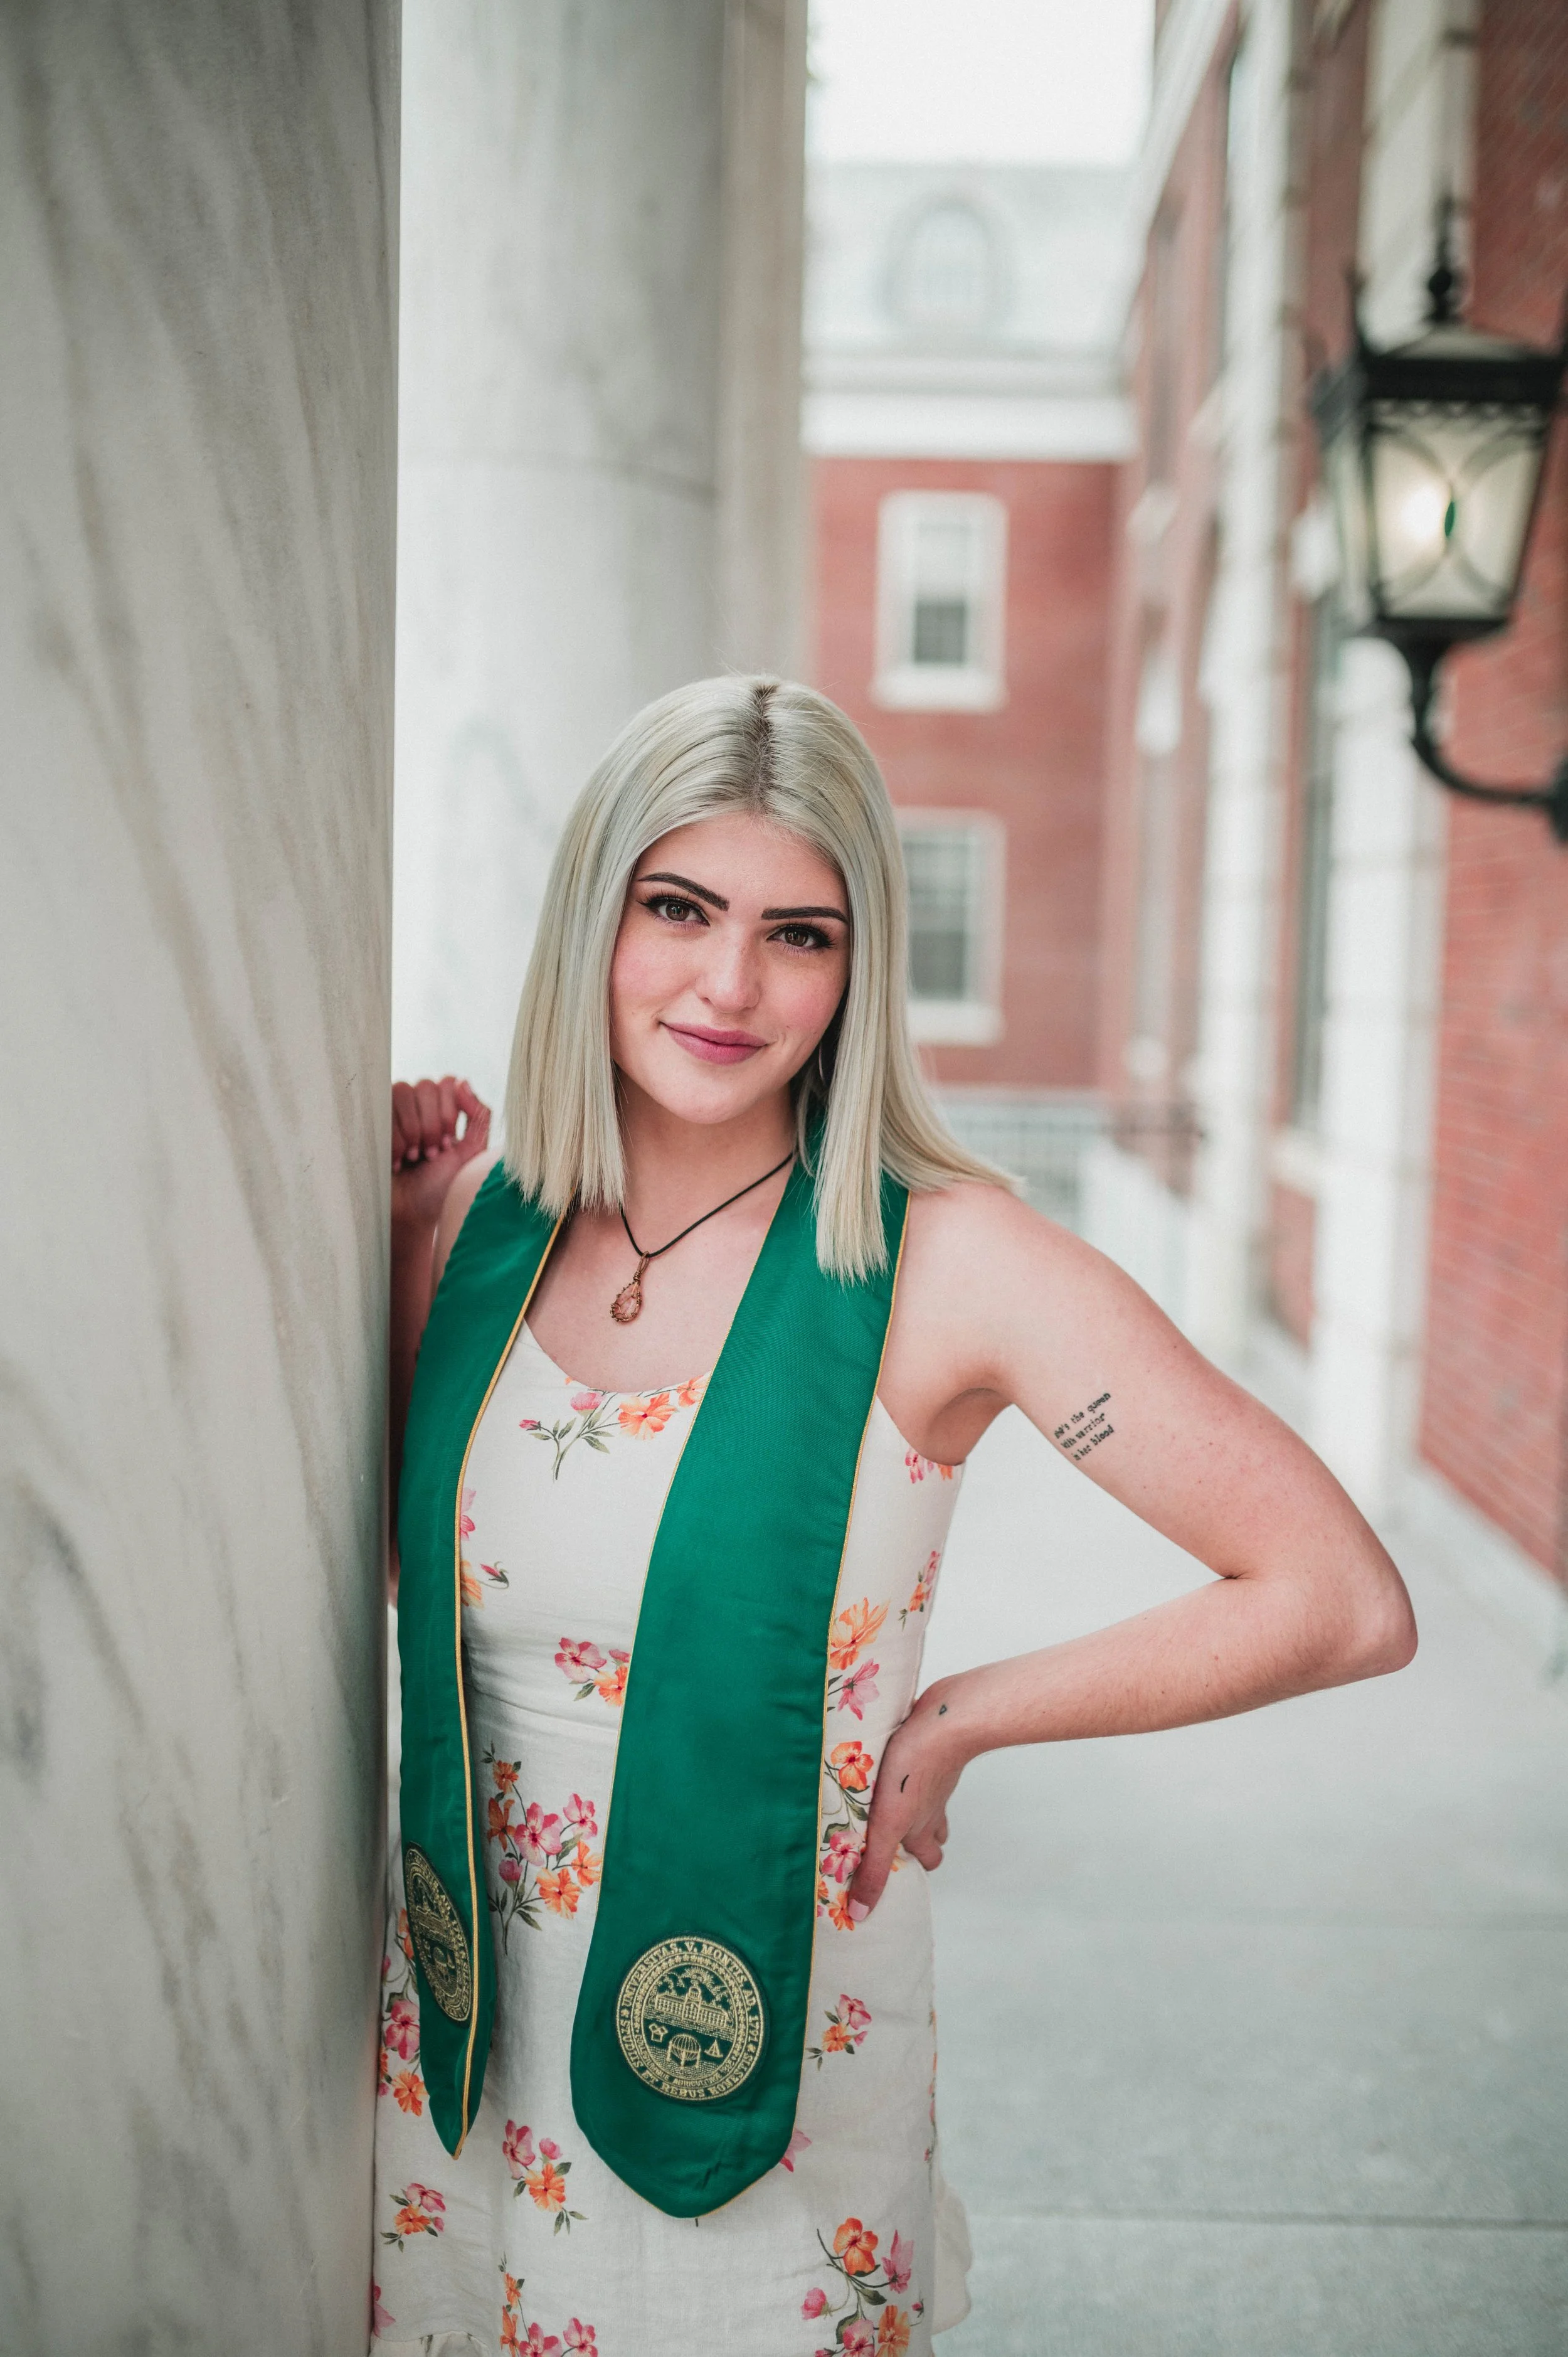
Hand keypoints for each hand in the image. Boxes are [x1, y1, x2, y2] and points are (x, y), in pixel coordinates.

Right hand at [391, 1076, 490, 1233]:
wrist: (411, 1212)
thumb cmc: (442, 1187)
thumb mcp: (472, 1153)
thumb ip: (479, 1116)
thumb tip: (462, 1081)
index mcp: (444, 1110)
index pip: (447, 1082)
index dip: (447, 1113)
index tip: (447, 1146)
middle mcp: (419, 1106)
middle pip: (425, 1086)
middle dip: (430, 1125)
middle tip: (430, 1155)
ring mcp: (394, 1112)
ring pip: (403, 1091)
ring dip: (411, 1130)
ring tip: (413, 1158)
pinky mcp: (373, 1121)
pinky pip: (382, 1107)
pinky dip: (393, 1138)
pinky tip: (395, 1161)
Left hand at [847, 1679, 969, 1916]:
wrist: (944, 1721)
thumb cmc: (913, 1772)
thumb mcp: (886, 1827)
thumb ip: (874, 1868)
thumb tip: (861, 1915)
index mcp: (922, 1828)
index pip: (930, 1859)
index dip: (915, 1864)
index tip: (891, 1865)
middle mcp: (932, 1806)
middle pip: (934, 1830)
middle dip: (917, 1836)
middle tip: (889, 1833)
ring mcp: (934, 1776)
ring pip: (930, 1797)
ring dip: (913, 1802)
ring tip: (885, 1798)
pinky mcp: (930, 1747)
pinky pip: (920, 1763)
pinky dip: (907, 1767)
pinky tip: (887, 1758)